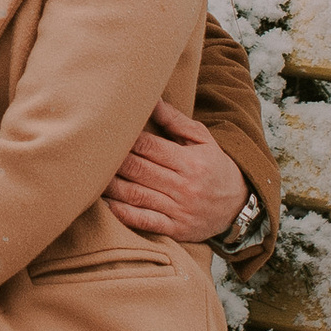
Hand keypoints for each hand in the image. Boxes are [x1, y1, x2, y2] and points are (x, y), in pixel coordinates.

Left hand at [106, 100, 248, 242]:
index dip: (125, 139)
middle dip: (113, 161)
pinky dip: (123, 214)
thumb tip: (152, 100)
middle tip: (92, 153)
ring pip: (136, 195)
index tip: (108, 132)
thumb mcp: (203, 140)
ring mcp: (179, 210)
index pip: (149, 147)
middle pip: (139, 170)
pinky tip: (105, 205)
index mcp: (190, 161)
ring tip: (90, 176)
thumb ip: (176, 121)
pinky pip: (144, 221)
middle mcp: (184, 186)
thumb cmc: (216, 167)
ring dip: (111, 186)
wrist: (240, 206)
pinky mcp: (175, 229)